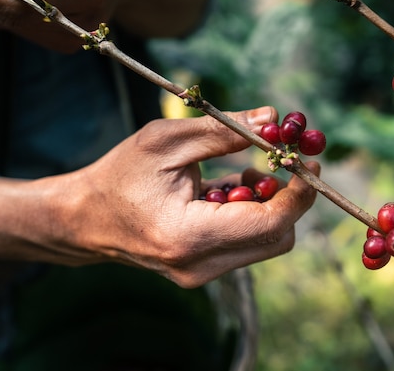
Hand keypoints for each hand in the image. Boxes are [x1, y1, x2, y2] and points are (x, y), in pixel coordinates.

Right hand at [0, 107, 318, 287]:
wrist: (84, 219)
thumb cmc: (120, 175)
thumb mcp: (167, 141)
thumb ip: (224, 130)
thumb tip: (274, 118)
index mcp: (190, 236)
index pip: (270, 222)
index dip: (299, 192)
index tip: (310, 160)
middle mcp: (200, 266)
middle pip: (277, 236)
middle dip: (287, 197)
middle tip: (279, 161)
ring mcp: (202, 274)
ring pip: (266, 242)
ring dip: (269, 205)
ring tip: (242, 174)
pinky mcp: (203, 271)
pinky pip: (247, 244)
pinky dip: (251, 215)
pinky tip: (228, 191)